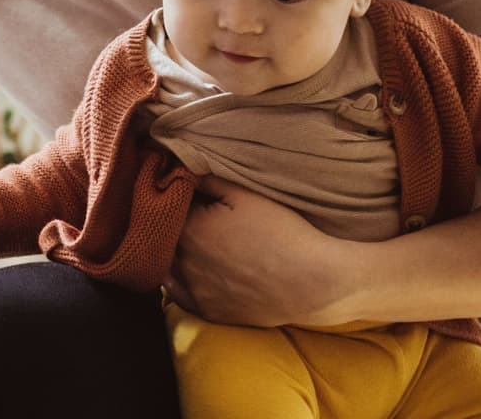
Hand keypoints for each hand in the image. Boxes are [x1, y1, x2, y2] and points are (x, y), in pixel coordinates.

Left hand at [165, 177, 348, 325]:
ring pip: (167, 266)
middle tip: (191, 218)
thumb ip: (207, 180)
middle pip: (165, 238)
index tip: (187, 196)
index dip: (176, 201)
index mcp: (190, 230)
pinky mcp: (207, 312)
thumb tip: (182, 169)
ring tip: (192, 242)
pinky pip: (177, 294)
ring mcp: (194, 291)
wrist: (314, 282)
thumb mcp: (246, 194)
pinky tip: (188, 268)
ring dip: (172, 252)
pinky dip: (177, 280)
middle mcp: (185, 262)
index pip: (166, 209)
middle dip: (172, 226)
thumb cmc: (283, 233)